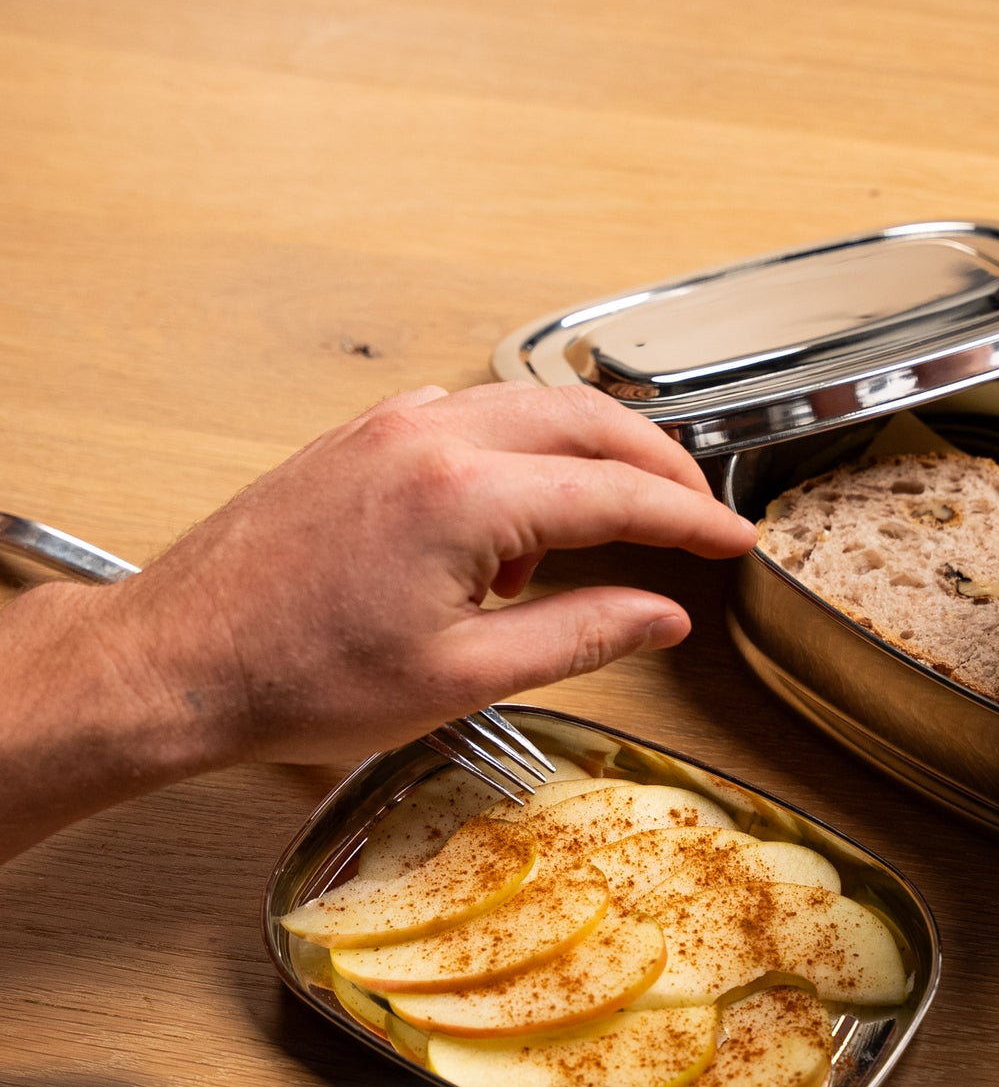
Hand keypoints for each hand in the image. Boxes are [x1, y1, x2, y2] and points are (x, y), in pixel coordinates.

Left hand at [104, 382, 757, 765]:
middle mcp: (430, 437)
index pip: (618, 493)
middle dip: (659, 466)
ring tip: (604, 536)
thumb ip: (581, 635)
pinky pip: (473, 419)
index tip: (734, 540)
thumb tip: (660, 616)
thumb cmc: (295, 678)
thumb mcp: (463, 678)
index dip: (692, 520)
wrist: (176, 661)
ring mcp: (392, 427)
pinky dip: (522, 457)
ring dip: (589, 457)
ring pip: (531, 408)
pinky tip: (513, 526)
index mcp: (464, 497)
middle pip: (587, 421)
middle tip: (699, 515)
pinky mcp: (363, 436)